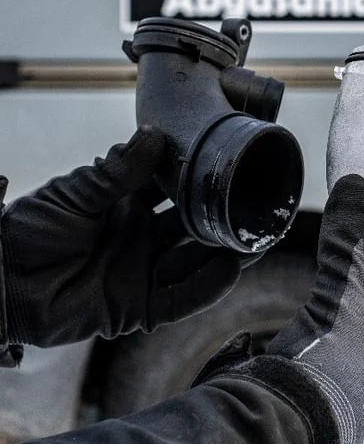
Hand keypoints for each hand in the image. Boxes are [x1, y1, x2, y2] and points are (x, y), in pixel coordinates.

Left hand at [0, 129, 241, 346]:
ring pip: (195, 261)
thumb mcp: (74, 193)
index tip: (231, 159)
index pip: (173, 188)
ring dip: (226, 250)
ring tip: (256, 233)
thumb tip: (155, 135)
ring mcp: (140, 272)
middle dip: (224, 214)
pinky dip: (207, 286)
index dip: (201, 176)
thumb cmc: (28, 230)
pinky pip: (180, 299)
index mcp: (126, 205)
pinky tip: (231, 268)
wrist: (1, 280)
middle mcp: (140, 238)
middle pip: (193, 225)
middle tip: (259, 199)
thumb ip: (118, 172)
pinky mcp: (136, 308)